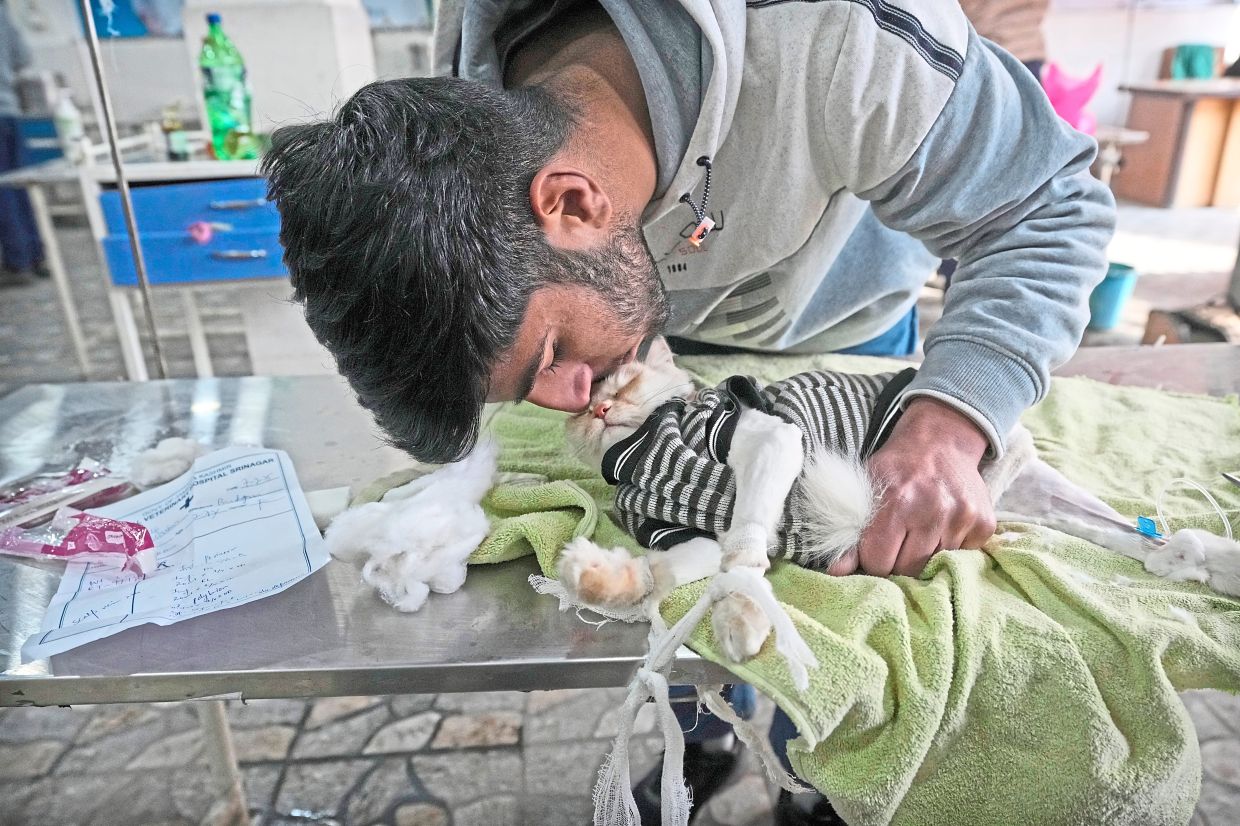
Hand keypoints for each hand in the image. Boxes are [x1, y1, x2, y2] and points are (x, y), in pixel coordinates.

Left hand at [830, 398, 995, 576]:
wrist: (942, 441)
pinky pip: (962, 556)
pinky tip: (942, 526)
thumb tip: (837, 571)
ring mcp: (962, 517)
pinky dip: (950, 548)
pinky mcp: (984, 523)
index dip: (873, 559)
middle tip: (898, 542)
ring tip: (920, 531)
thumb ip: (853, 533)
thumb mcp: (867, 490)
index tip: (875, 549)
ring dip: (925, 555)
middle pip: (908, 569)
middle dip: (898, 562)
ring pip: (935, 565)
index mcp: (898, 502)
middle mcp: (933, 511)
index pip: (879, 562)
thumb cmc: (897, 468)